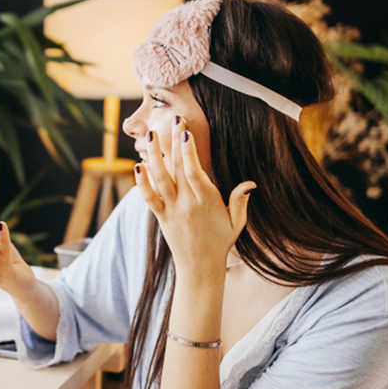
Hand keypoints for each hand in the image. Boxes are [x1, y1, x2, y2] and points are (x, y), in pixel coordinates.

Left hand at [134, 117, 255, 272]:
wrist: (200, 267)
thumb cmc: (220, 242)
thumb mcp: (236, 223)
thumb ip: (239, 201)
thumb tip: (249, 184)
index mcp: (207, 202)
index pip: (195, 173)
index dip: (189, 153)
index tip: (186, 134)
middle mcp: (187, 204)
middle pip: (177, 169)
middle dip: (174, 143)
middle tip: (173, 120)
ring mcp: (171, 210)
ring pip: (160, 179)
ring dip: (154, 155)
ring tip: (150, 135)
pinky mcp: (160, 217)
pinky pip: (148, 198)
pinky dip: (141, 182)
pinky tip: (138, 165)